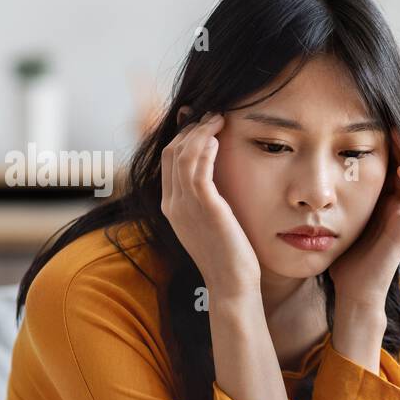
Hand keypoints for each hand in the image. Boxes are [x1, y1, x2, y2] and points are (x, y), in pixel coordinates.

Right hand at [160, 110, 261, 297]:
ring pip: (183, 155)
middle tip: (212, 114)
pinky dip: (205, 149)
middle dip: (191, 128)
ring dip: (200, 132)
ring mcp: (186, 206)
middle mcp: (173, 204)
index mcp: (171, 207)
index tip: (202, 123)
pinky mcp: (205, 208)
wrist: (231, 285)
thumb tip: (216, 179)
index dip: (183, 136)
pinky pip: (198, 169)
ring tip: (218, 118)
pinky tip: (217, 138)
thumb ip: (206, 201)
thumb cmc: (228, 256)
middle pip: (171, 152)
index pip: (168, 160)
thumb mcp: (210, 224)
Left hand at [328, 126, 399, 310]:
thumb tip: (307, 178)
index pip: (392, 165)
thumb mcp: (335, 221)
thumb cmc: (343, 262)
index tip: (374, 121)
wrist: (353, 293)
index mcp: (383, 203)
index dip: (388, 144)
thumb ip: (331, 201)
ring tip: (399, 135)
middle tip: (390, 120)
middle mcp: (398, 208)